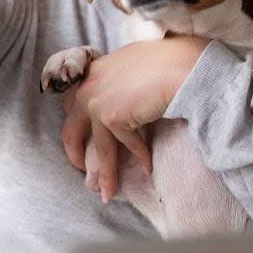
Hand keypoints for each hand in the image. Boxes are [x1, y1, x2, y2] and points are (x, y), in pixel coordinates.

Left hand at [60, 36, 209, 201]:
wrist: (181, 66)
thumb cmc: (168, 60)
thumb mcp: (135, 62)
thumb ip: (121, 79)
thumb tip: (125, 97)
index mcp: (93, 71)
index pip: (72, 102)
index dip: (77, 124)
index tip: (83, 140)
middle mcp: (88, 86)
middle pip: (71, 130)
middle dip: (75, 154)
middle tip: (84, 171)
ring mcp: (96, 102)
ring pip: (99, 149)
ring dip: (106, 175)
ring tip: (108, 192)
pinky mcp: (112, 118)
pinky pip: (125, 147)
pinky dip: (140, 158)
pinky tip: (148, 168)